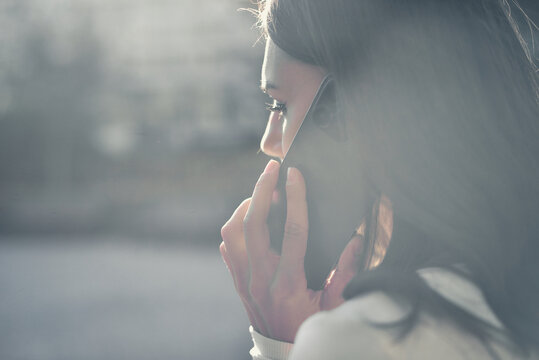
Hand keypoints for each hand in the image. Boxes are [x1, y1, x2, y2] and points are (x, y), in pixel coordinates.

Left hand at [220, 159, 364, 342]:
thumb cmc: (310, 328)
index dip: (295, 199)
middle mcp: (260, 279)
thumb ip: (346, 272)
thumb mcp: (334, 305)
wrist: (282, 351)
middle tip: (271, 169)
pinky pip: (227, 247)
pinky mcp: (238, 282)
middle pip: (252, 224)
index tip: (295, 174)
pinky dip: (236, 228)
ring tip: (262, 194)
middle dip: (261, 190)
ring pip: (232, 232)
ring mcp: (245, 281)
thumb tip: (355, 239)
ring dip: (245, 207)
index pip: (292, 231)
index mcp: (288, 283)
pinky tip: (251, 220)